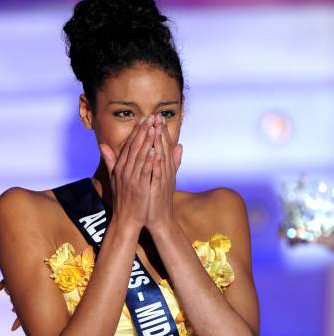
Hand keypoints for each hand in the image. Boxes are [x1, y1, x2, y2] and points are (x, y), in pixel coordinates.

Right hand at [99, 115, 156, 232]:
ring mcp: (131, 179)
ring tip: (155, 128)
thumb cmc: (123, 200)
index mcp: (120, 167)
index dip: (137, 131)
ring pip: (140, 157)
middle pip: (134, 147)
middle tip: (152, 117)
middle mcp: (124, 171)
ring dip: (148, 141)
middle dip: (144, 131)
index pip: (129, 145)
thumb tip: (102, 145)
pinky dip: (150, 161)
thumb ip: (110, 161)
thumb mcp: (114, 178)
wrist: (125, 219)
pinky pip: (144, 172)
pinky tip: (156, 151)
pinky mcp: (139, 187)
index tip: (145, 119)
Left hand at [145, 112, 182, 233]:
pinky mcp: (159, 189)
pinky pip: (158, 174)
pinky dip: (157, 163)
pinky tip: (155, 153)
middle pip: (164, 148)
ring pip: (162, 158)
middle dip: (160, 132)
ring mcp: (163, 180)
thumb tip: (180, 146)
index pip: (162, 146)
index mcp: (164, 168)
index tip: (156, 117)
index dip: (160, 131)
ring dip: (160, 143)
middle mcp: (165, 172)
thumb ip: (170, 162)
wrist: (160, 220)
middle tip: (157, 115)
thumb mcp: (163, 179)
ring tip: (157, 127)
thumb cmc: (157, 200)